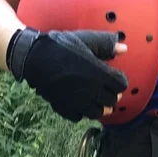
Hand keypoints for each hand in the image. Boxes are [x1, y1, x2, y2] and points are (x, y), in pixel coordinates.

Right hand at [6, 27, 127, 121]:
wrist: (33, 56)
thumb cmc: (61, 45)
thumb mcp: (86, 40)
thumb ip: (106, 45)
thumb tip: (124, 49)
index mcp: (99, 74)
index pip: (121, 85)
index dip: (120, 81)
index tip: (115, 77)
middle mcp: (91, 91)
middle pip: (112, 100)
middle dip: (112, 94)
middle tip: (107, 89)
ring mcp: (77, 101)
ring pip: (98, 112)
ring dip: (100, 106)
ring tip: (97, 99)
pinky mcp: (64, 107)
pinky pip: (79, 116)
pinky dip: (82, 112)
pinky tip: (80, 103)